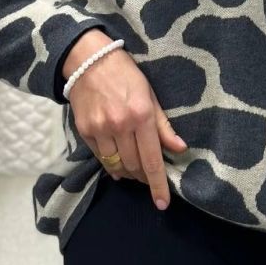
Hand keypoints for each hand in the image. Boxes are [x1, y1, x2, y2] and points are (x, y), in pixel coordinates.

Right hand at [64, 31, 186, 209]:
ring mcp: (100, 129)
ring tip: (134, 169)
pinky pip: (101, 158)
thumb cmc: (126, 74)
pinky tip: (117, 163)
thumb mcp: (150, 95)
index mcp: (141, 115)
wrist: (88, 60)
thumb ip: (164, 125)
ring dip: (128, 172)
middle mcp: (120, 125)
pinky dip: (111, 165)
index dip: (158, 185)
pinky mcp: (85, 131)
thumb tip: (180, 149)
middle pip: (134, 167)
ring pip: (117, 166)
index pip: (152, 160)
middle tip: (149, 175)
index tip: (163, 203)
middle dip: (144, 176)